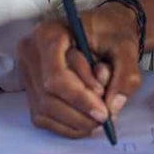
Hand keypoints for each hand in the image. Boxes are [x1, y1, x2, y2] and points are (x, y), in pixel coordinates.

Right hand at [17, 5, 142, 137]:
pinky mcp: (30, 88)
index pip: (56, 75)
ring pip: (44, 109)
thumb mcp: (126, 48)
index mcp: (49, 33)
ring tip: (99, 120)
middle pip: (48, 96)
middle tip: (105, 119)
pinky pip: (43, 116)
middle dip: (79, 113)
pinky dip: (66, 125)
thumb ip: (124, 76)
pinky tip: (86, 122)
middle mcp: (30, 51)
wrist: (103, 27)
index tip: (104, 112)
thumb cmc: (112, 32)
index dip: (79, 98)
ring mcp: (27, 71)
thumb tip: (112, 108)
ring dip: (74, 122)